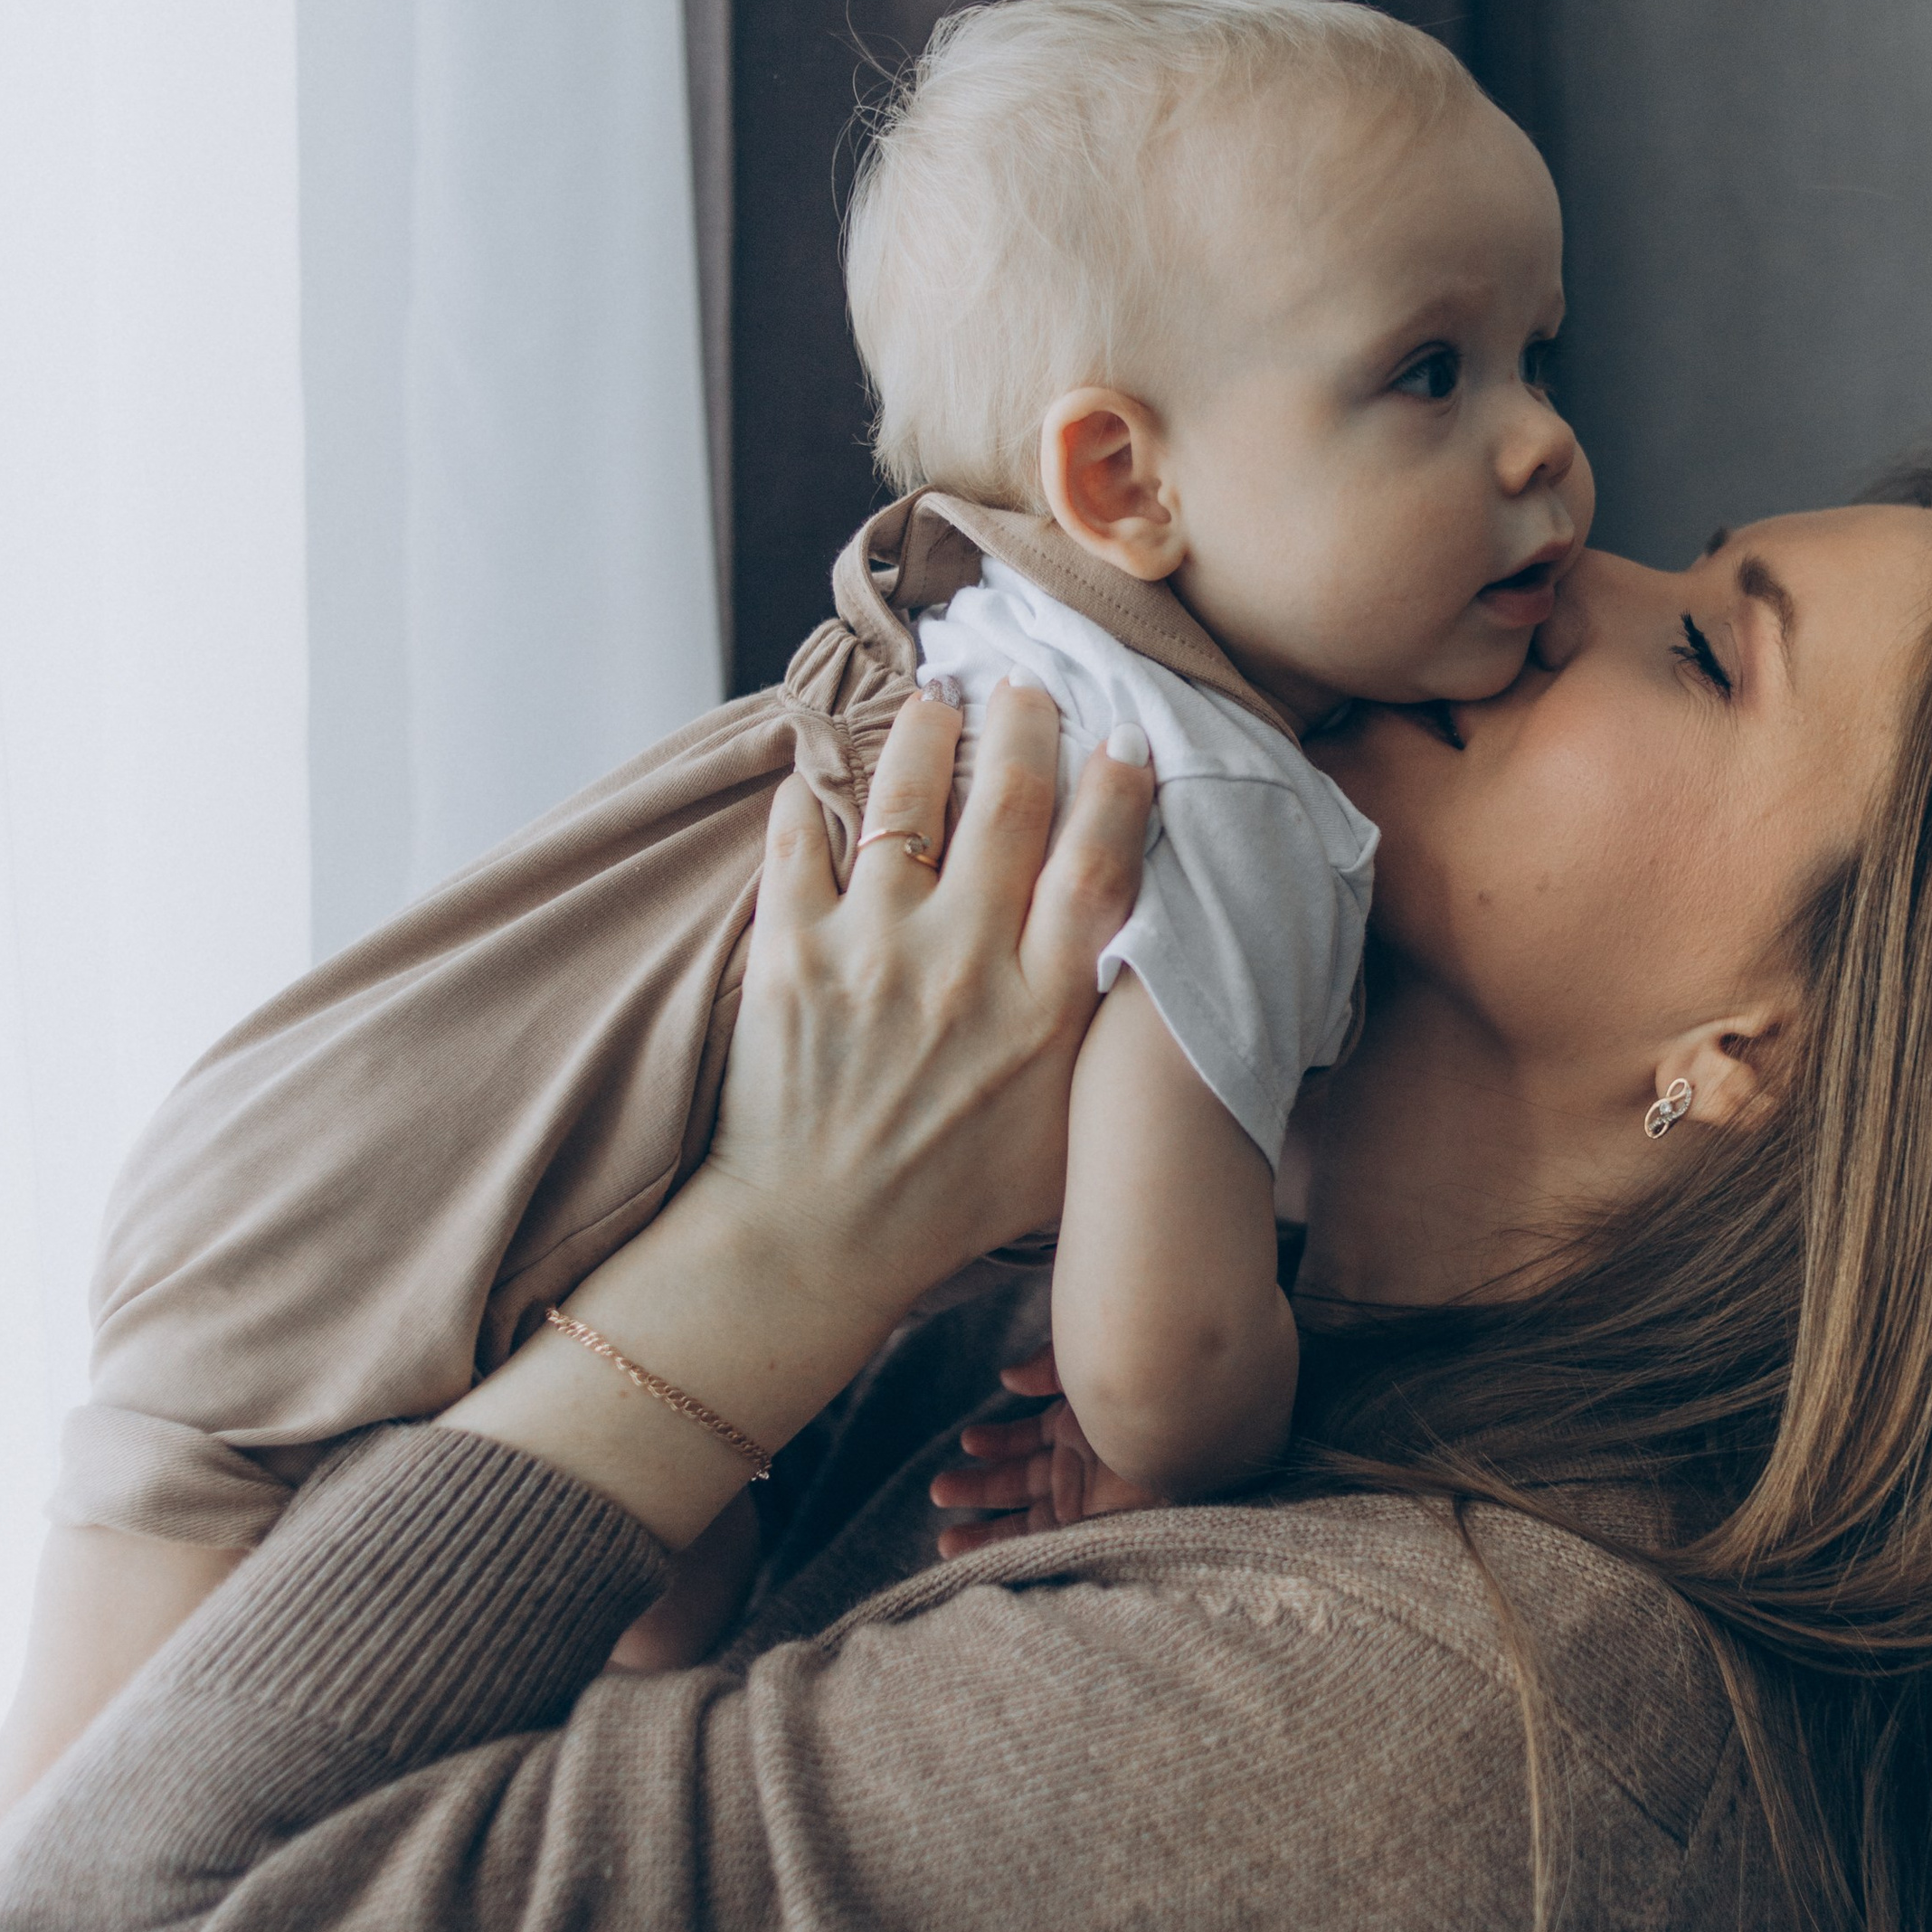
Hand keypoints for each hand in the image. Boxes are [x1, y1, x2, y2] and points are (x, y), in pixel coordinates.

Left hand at [708, 679, 1152, 1316]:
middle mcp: (966, 966)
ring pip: (905, 798)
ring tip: (933, 703)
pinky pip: (799, 841)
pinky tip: (819, 770)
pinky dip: (810, 795)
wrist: (815, 1245)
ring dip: (924, 733)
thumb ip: (1100, 1049)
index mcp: (1045, 1011)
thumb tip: (1139, 973)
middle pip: (1008, 802)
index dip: (1117, 787)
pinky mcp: (792, 955)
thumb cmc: (951, 1205)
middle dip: (1023, 723)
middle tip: (1024, 686)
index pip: (1098, 863)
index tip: (1122, 738)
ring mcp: (873, 952)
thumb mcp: (1063, 1139)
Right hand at [929, 1346, 1165, 1553]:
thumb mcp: (1086, 1365)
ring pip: (1029, 1522)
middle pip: (1021, 1483)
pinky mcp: (1100, 1530)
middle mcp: (1084, 1466)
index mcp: (1082, 1427)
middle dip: (979, 1490)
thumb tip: (1007, 1377)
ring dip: (988, 1533)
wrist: (1194, 1424)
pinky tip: (985, 1556)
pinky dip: (1017, 1553)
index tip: (967, 1443)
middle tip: (938, 1491)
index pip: (1030, 1441)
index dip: (998, 1444)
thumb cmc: (1144, 1384)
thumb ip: (1047, 1367)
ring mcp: (1091, 1502)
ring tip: (947, 1543)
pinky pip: (1051, 1546)